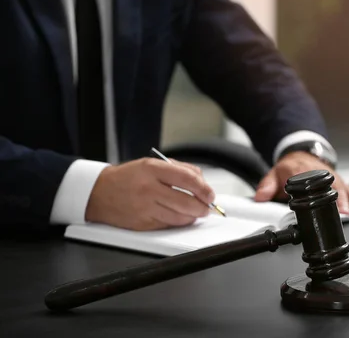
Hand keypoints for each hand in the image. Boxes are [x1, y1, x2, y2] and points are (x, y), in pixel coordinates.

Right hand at [86, 158, 214, 230]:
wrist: (98, 193)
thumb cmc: (128, 177)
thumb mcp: (151, 164)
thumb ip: (179, 169)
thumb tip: (202, 181)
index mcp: (152, 169)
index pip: (187, 179)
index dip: (204, 188)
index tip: (210, 194)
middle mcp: (148, 188)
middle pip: (187, 201)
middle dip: (203, 206)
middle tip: (208, 206)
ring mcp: (145, 207)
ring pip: (180, 216)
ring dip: (194, 216)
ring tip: (197, 211)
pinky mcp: (142, 223)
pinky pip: (168, 224)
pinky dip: (180, 222)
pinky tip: (182, 217)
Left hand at [254, 152, 348, 214]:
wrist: (301, 154)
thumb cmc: (290, 167)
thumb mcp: (273, 174)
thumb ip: (266, 186)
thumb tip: (260, 197)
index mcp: (301, 171)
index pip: (307, 181)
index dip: (312, 191)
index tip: (315, 203)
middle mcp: (319, 173)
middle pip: (329, 186)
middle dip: (336, 199)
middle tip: (341, 213)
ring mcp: (331, 177)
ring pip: (342, 187)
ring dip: (347, 200)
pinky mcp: (339, 181)